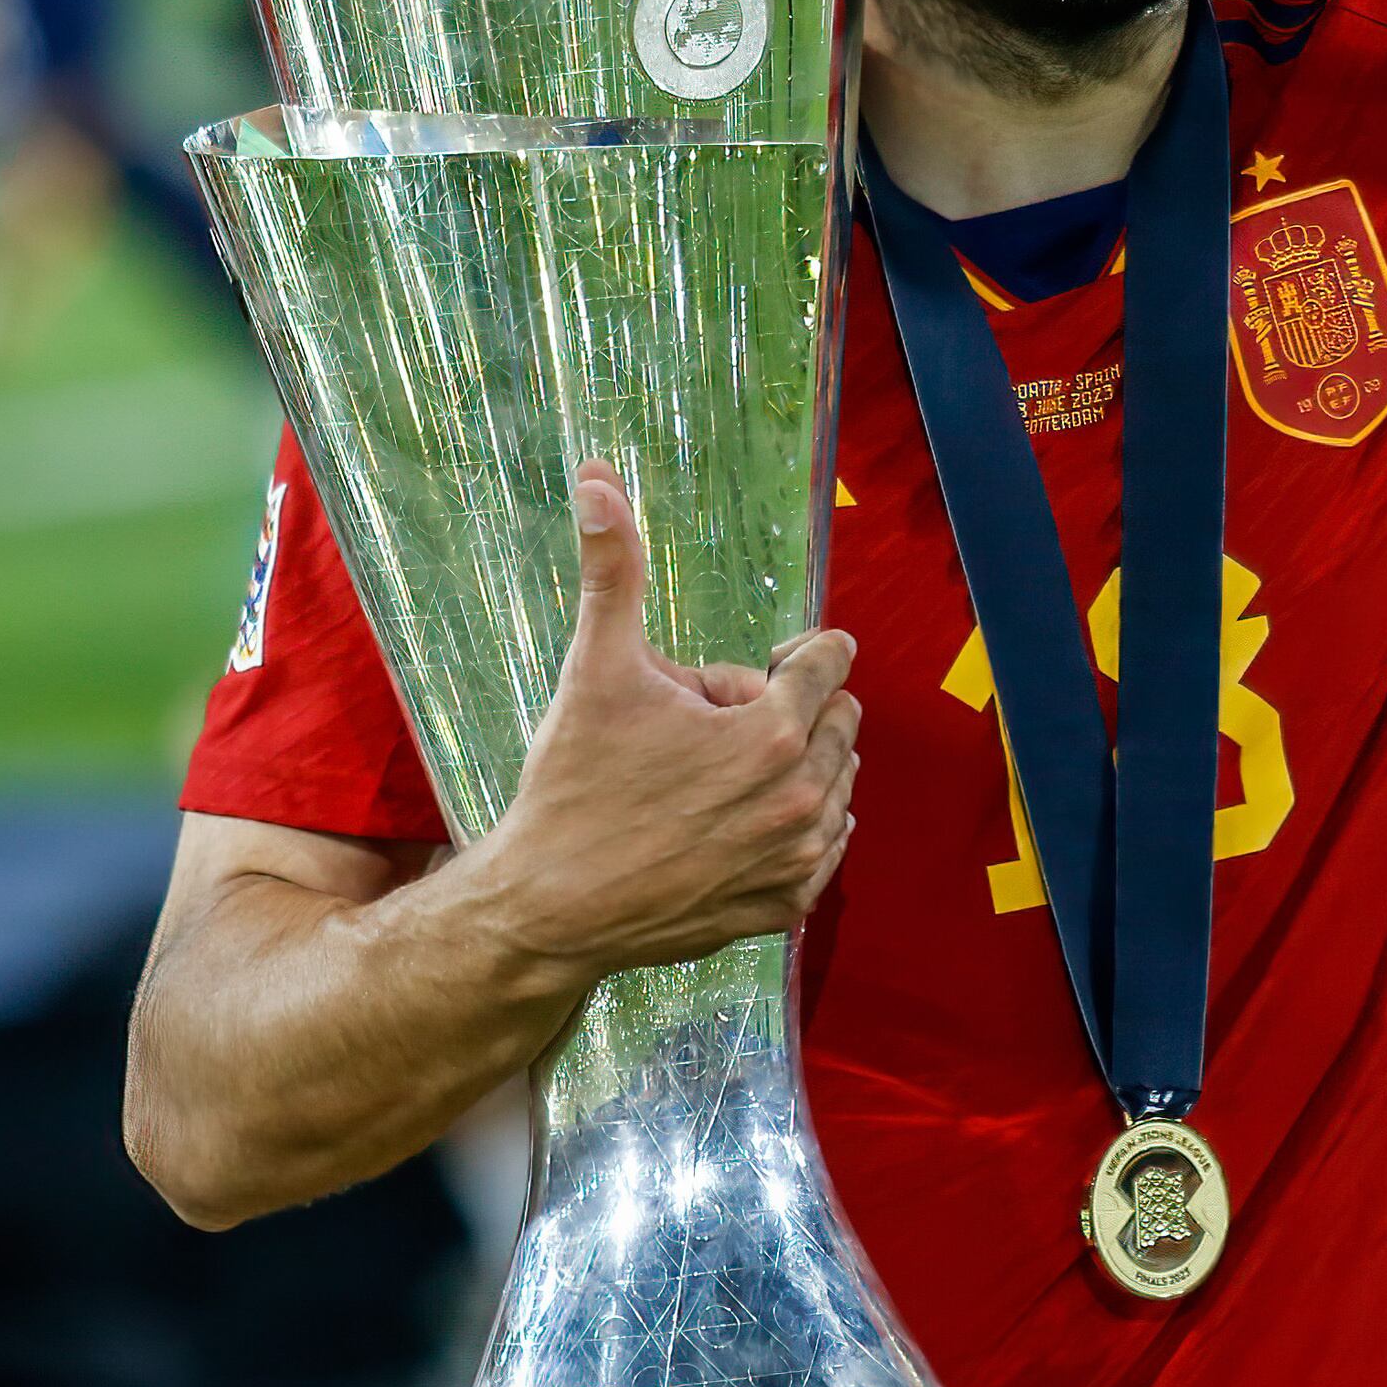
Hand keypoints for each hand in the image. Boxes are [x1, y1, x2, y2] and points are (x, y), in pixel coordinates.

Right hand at [477, 462, 859, 979]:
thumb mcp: (595, 668)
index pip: (830, 661)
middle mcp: (801, 799)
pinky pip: (826, 845)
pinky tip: (733, 821)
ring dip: (794, 768)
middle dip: (786, 712)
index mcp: (771, 734)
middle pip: (838, 720)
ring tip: (711, 779)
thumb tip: (597, 478)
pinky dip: (794, 825)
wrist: (548, 908)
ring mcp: (797, 859)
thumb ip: (613, 568)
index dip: (795, 652)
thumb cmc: (572, 786)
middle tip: (708, 728)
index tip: (776, 654)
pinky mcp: (784, 907)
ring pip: (836, 782)